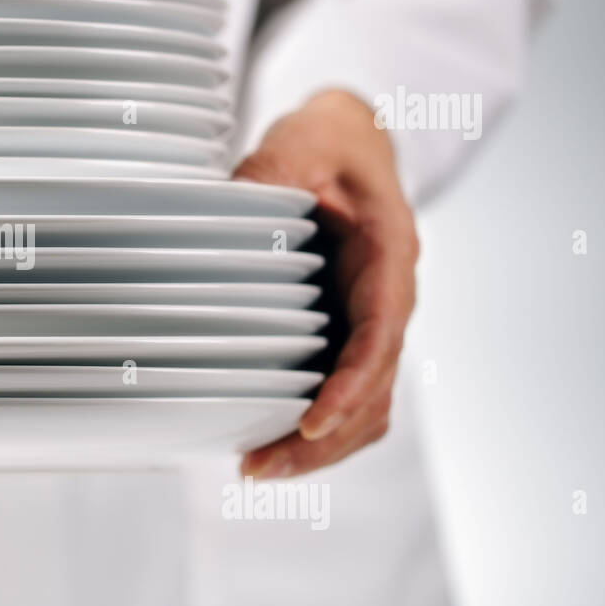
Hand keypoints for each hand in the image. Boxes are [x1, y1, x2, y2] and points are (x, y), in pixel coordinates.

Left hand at [234, 89, 418, 478]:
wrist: (352, 137)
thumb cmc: (329, 142)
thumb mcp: (294, 146)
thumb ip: (263, 180)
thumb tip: (214, 215)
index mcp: (389, 255)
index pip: (380, 333)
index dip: (350, 385)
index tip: (313, 422)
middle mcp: (390, 297)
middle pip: (376, 389)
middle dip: (324, 437)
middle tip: (260, 467)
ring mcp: (374, 319)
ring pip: (368, 404)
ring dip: (322, 445)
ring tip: (260, 468)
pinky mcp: (352, 331)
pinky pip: (350, 392)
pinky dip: (322, 426)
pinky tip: (275, 443)